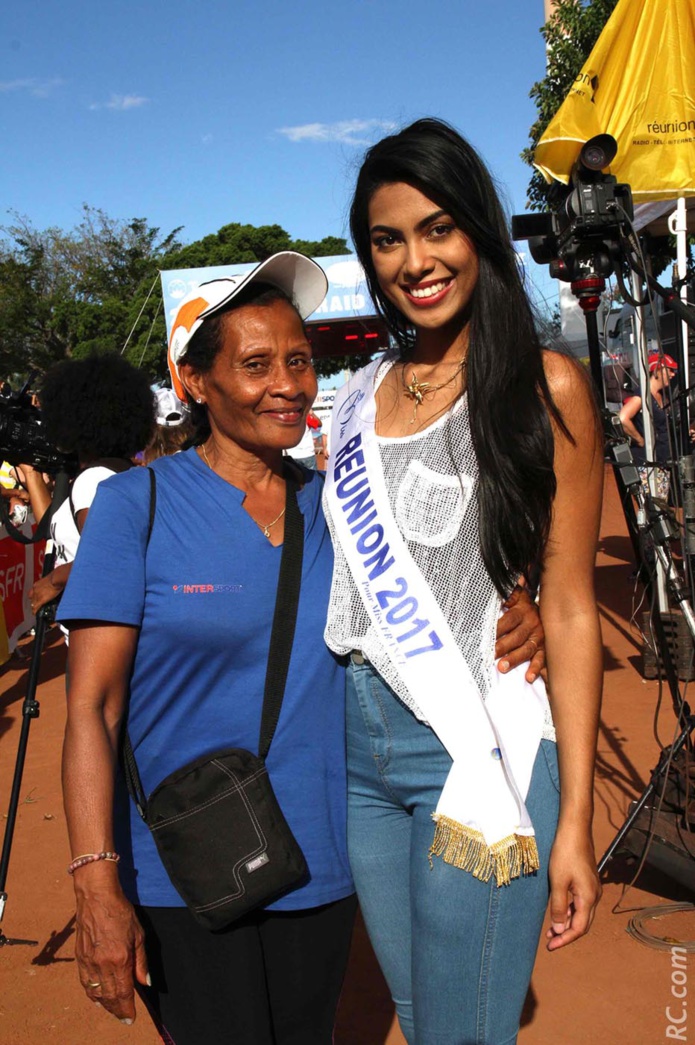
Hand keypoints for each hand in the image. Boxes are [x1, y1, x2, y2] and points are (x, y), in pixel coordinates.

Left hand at [29, 574, 61, 614]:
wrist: (56, 578)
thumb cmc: (56, 577)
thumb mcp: (50, 579)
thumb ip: (49, 583)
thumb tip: (53, 584)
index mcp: (37, 584)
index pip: (32, 592)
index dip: (33, 596)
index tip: (34, 598)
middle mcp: (35, 590)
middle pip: (32, 598)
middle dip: (33, 602)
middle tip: (35, 605)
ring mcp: (37, 595)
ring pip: (33, 603)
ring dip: (34, 606)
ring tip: (35, 610)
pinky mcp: (41, 600)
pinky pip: (36, 607)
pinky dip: (35, 611)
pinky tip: (35, 613)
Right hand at [74, 877, 148, 1022]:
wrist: (96, 897)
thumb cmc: (120, 912)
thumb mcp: (138, 934)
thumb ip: (141, 961)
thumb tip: (145, 982)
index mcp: (120, 959)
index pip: (123, 992)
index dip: (127, 1008)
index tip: (131, 1018)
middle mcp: (102, 964)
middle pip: (109, 996)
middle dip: (117, 1010)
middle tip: (124, 1017)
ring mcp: (89, 962)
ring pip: (96, 992)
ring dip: (104, 1004)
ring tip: (113, 1010)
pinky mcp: (80, 958)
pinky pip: (85, 983)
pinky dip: (92, 993)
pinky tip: (97, 998)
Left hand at [495, 586, 544, 681]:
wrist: (554, 608)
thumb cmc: (525, 605)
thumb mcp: (519, 595)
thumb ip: (509, 593)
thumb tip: (500, 591)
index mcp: (523, 611)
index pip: (509, 620)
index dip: (498, 627)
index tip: (486, 635)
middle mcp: (532, 624)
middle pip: (516, 636)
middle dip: (503, 646)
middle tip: (491, 654)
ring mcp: (540, 638)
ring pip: (526, 649)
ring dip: (514, 659)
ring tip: (502, 667)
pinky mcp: (545, 648)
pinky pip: (541, 660)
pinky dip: (536, 669)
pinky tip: (528, 678)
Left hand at [546, 823, 600, 951]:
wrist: (574, 830)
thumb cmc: (565, 853)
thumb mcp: (558, 881)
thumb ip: (558, 907)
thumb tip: (559, 929)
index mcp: (589, 898)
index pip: (579, 928)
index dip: (565, 940)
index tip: (550, 946)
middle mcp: (594, 895)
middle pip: (582, 924)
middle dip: (566, 934)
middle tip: (549, 942)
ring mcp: (592, 888)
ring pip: (581, 913)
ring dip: (566, 922)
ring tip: (550, 930)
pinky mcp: (587, 881)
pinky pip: (579, 903)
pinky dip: (568, 910)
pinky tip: (558, 911)